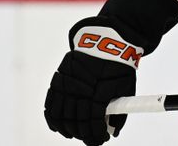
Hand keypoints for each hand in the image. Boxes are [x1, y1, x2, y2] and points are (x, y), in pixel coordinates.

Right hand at [44, 21, 141, 144]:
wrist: (109, 41)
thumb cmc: (119, 66)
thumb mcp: (126, 87)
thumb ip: (120, 110)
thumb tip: (114, 132)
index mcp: (100, 91)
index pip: (93, 121)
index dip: (96, 134)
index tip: (101, 140)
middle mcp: (81, 88)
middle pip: (77, 120)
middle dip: (84, 134)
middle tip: (90, 138)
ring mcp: (67, 83)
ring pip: (61, 114)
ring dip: (69, 129)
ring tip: (76, 134)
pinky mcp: (59, 78)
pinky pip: (51, 103)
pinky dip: (53, 118)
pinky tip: (59, 126)